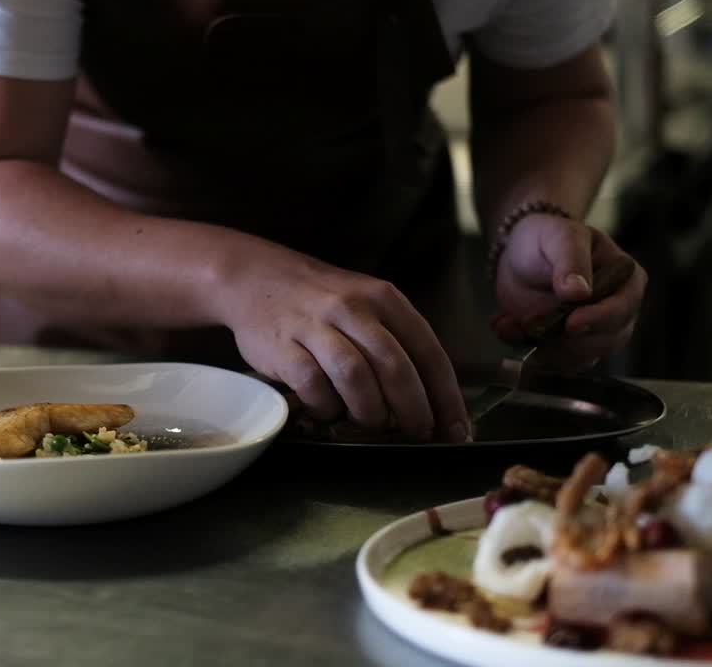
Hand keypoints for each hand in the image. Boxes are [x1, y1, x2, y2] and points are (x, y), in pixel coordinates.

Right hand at [212, 244, 468, 442]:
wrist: (254, 277)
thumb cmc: (320, 301)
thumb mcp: (365, 304)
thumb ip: (395, 343)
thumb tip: (431, 402)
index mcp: (383, 299)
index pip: (427, 351)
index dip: (445, 396)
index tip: (457, 430)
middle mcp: (352, 308)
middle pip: (395, 367)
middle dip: (413, 410)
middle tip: (417, 434)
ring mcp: (315, 326)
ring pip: (356, 377)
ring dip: (370, 412)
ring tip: (371, 424)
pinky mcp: (283, 347)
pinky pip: (314, 386)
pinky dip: (327, 407)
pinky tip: (329, 411)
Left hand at [490, 214, 646, 367]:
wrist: (521, 256)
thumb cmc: (549, 238)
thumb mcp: (559, 237)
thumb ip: (570, 260)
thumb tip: (579, 292)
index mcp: (627, 280)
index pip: (623, 308)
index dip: (599, 319)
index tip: (571, 323)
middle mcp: (617, 312)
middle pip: (605, 341)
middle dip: (565, 339)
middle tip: (528, 323)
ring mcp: (594, 334)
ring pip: (578, 357)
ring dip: (541, 346)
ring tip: (509, 322)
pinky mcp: (568, 348)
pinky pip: (553, 361)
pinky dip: (525, 348)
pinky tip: (506, 327)